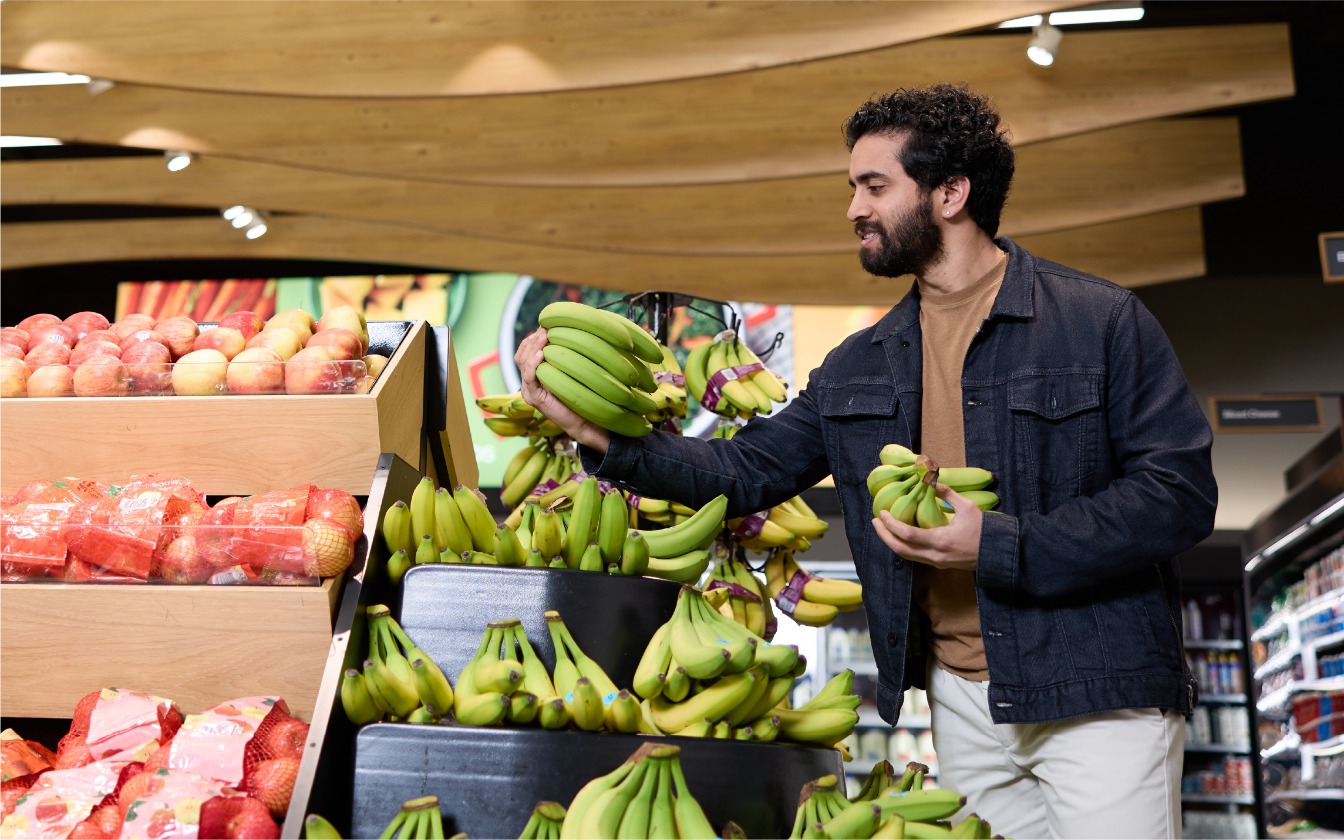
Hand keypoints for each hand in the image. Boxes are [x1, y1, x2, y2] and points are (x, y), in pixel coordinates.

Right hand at [515, 328, 610, 452]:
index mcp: (534, 377)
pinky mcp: (534, 398)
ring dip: (533, 347)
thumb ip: (562, 359)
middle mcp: (528, 383)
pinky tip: (541, 354)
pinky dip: (533, 364)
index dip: (531, 340)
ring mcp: (529, 391)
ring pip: (522, 364)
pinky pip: (529, 378)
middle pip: (521, 356)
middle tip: (545, 329)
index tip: (544, 328)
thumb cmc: (579, 396)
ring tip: (544, 336)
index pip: (523, 353)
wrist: (584, 421)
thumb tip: (565, 335)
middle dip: (532, 340)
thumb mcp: (568, 372)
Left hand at [871, 483, 981, 570]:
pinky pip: (915, 557)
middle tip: (875, 522)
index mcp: (942, 540)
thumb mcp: (967, 507)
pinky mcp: (939, 564)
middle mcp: (936, 555)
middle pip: (901, 550)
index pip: (908, 535)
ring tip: (883, 528)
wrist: (998, 553)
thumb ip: (947, 494)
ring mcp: (937, 562)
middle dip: (884, 536)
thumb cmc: (984, 530)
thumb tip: (932, 480)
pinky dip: (903, 546)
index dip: (891, 525)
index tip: (881, 514)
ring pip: (906, 556)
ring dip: (891, 542)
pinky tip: (899, 535)